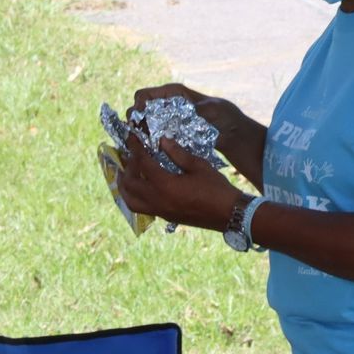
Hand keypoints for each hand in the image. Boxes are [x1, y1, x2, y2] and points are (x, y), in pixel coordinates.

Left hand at [117, 134, 240, 230]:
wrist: (228, 214)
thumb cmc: (216, 188)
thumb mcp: (199, 165)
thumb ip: (178, 153)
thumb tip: (162, 140)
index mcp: (165, 185)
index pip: (142, 163)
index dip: (135, 148)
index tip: (131, 137)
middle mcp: (157, 200)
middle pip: (131, 182)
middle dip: (127, 166)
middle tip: (129, 153)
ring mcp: (159, 210)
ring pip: (130, 200)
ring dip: (125, 185)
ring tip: (125, 172)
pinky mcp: (164, 216)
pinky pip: (139, 207)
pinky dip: (133, 197)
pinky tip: (139, 188)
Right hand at [134, 82, 249, 149]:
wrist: (233, 135)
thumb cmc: (226, 116)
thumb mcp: (214, 109)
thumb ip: (199, 110)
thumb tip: (187, 112)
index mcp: (174, 93)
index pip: (146, 95)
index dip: (137, 105)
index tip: (137, 118)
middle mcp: (167, 106)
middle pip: (140, 111)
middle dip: (135, 121)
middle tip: (136, 134)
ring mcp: (167, 122)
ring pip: (144, 126)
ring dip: (140, 134)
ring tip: (142, 143)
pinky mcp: (171, 136)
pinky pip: (154, 138)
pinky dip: (149, 143)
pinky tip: (149, 151)